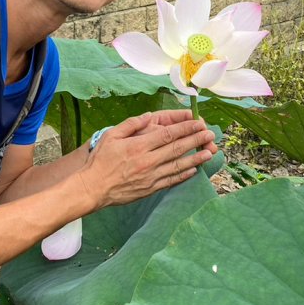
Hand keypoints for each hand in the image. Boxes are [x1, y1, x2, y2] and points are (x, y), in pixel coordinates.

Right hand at [78, 111, 216, 209]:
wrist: (93, 188)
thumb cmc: (99, 161)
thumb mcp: (111, 136)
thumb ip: (131, 124)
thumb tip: (148, 116)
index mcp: (139, 146)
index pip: (168, 134)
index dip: (186, 127)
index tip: (198, 122)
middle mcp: (148, 161)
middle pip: (177, 148)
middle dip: (196, 139)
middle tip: (210, 134)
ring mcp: (150, 176)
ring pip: (178, 166)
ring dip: (195, 158)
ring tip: (209, 152)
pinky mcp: (150, 188)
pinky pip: (171, 181)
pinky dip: (184, 175)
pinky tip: (194, 170)